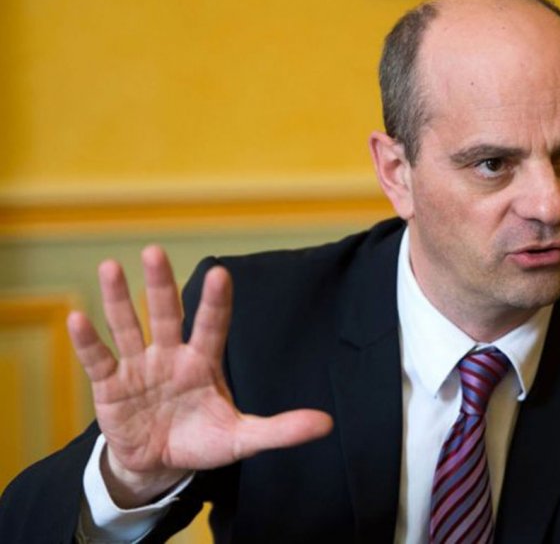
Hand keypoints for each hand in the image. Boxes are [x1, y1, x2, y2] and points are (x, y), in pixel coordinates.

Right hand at [68, 245, 332, 507]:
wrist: (161, 464)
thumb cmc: (203, 442)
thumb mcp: (242, 439)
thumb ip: (281, 430)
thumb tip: (327, 424)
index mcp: (204, 362)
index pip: (213, 325)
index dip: (216, 302)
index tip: (220, 272)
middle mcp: (171, 355)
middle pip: (166, 314)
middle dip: (161, 285)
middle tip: (155, 251)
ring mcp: (139, 367)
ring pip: (128, 326)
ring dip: (118, 299)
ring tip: (110, 267)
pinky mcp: (111, 386)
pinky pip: (98, 360)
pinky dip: (88, 342)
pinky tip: (77, 319)